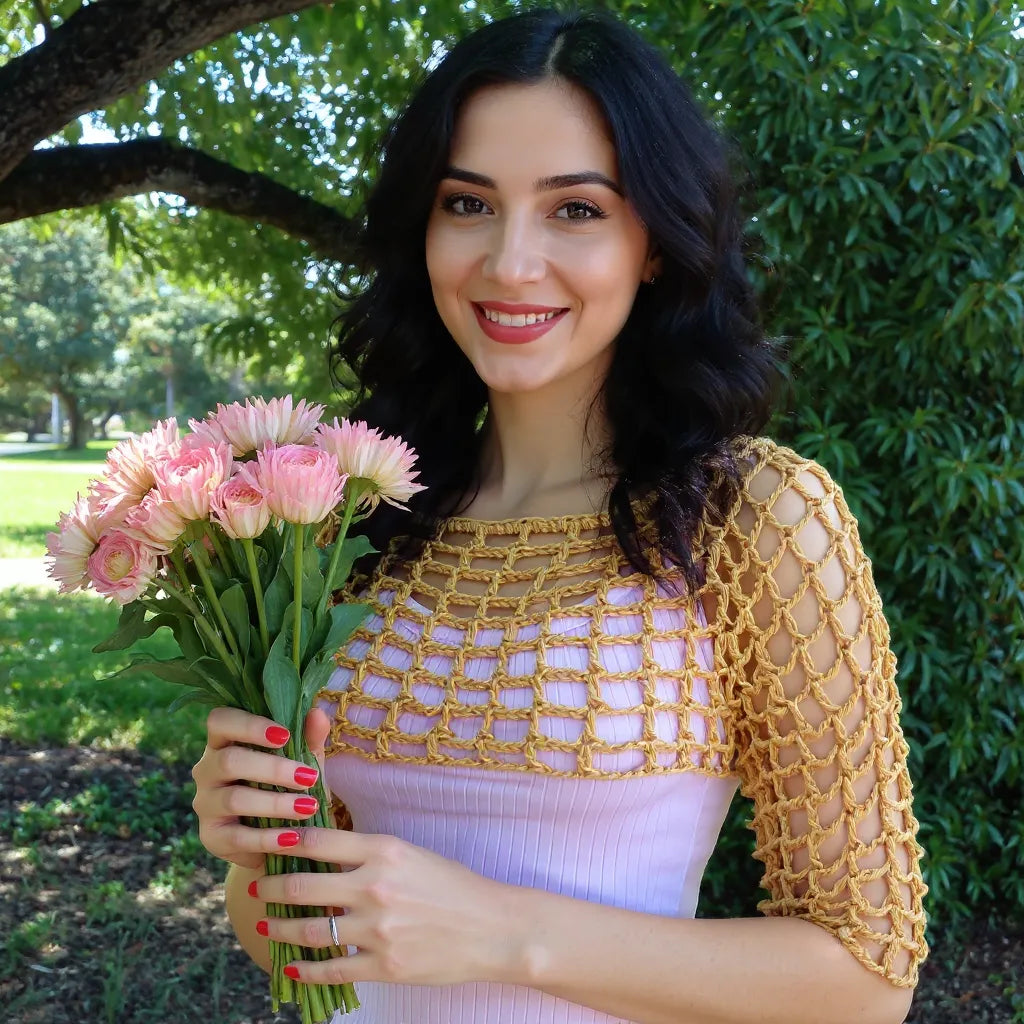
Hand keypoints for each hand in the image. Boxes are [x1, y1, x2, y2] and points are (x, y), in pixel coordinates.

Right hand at [191, 706, 332, 870]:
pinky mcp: (211, 836)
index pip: (221, 721)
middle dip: (272, 769)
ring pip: (234, 799)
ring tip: (308, 807)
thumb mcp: (302, 760)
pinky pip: (237, 837)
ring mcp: (205, 804)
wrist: (279, 835)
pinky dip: (268, 838)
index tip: (285, 735)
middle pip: (229, 761)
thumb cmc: (287, 785)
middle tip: (309, 777)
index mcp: (224, 741)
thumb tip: (317, 714)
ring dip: (275, 803)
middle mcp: (207, 769)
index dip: (249, 725)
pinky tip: (293, 838)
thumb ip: (308, 738)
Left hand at [249, 827, 523, 987]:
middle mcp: (376, 887)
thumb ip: (370, 853)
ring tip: (266, 925)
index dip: (284, 840)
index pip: (319, 840)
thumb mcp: (412, 854)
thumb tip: (324, 851)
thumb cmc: (455, 886)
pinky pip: (331, 969)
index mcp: (385, 851)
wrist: (492, 929)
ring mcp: (377, 930)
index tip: (265, 841)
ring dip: (280, 928)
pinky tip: (291, 965)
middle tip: (257, 886)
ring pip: (310, 929)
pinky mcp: (383, 966)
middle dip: (271, 887)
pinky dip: (305, 968)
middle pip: (303, 886)